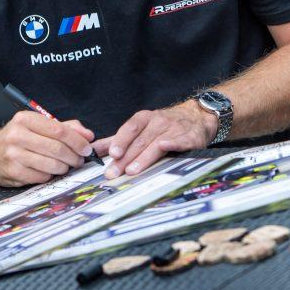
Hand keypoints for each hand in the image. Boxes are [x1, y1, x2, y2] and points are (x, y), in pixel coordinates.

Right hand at [0, 111, 95, 185]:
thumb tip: (87, 135)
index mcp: (25, 119)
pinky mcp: (13, 172)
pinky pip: (42, 176)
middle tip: (79, 160)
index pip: (59, 130)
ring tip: (65, 166)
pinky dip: (50, 175)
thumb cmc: (16, 139)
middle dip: (74, 156)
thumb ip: (64, 127)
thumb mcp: (36, 125)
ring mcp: (14, 155)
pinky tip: (48, 171)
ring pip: (52, 164)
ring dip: (64, 167)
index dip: (77, 141)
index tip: (87, 148)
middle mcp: (17, 135)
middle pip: (57, 148)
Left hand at [96, 105, 214, 178]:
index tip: (112, 154)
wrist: (196, 116)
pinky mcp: (190, 137)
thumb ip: (116, 140)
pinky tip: (166, 147)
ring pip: (157, 144)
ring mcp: (175, 129)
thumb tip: (92, 150)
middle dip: (126, 158)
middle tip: (114, 173)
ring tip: (132, 171)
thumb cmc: (163, 126)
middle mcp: (159, 121)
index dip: (121, 141)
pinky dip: (174, 143)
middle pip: (140, 141)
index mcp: (145, 119)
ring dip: (144, 157)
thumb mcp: (139, 128)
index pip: (130, 129)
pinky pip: (181, 141)